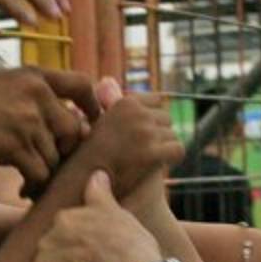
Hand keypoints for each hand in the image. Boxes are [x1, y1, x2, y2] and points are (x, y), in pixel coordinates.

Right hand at [0, 67, 100, 187]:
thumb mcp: (6, 83)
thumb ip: (36, 98)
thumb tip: (71, 127)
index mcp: (37, 76)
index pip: (83, 85)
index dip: (94, 107)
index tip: (90, 125)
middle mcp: (38, 94)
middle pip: (73, 132)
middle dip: (63, 152)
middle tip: (49, 166)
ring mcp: (27, 119)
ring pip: (55, 157)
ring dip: (43, 172)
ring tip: (28, 180)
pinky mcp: (14, 144)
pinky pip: (39, 173)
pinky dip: (33, 184)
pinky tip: (21, 187)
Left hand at [33, 171, 162, 261]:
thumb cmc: (132, 251)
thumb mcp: (120, 216)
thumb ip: (101, 196)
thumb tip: (96, 174)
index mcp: (64, 219)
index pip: (64, 228)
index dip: (80, 241)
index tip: (93, 252)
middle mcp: (47, 240)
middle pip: (52, 249)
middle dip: (66, 259)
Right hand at [63, 94, 183, 198]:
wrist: (82, 182)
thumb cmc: (87, 153)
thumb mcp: (96, 120)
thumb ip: (107, 101)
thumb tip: (108, 79)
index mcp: (125, 102)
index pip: (157, 101)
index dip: (151, 119)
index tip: (138, 135)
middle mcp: (137, 113)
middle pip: (167, 118)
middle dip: (158, 134)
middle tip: (142, 151)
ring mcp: (145, 132)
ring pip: (173, 135)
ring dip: (164, 148)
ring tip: (145, 160)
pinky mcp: (152, 153)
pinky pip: (178, 150)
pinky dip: (172, 159)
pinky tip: (157, 166)